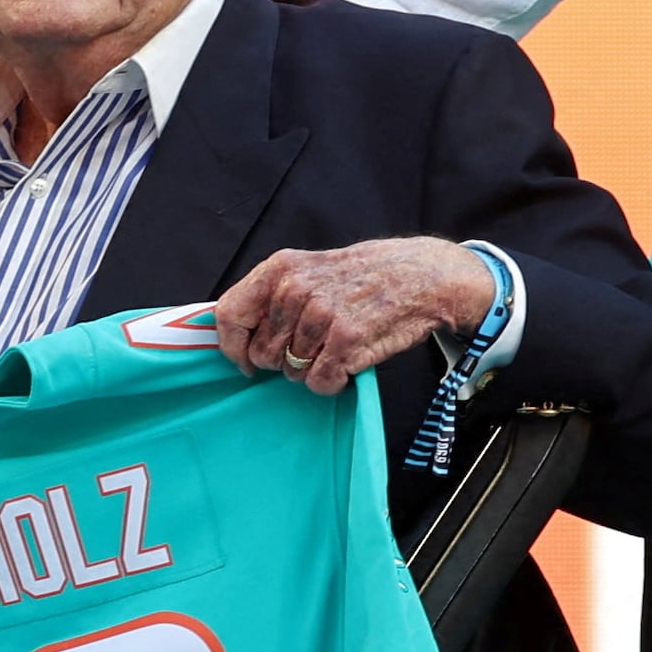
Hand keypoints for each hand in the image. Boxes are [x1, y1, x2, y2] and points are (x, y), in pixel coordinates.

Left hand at [209, 238, 487, 394]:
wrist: (422, 276)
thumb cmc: (364, 276)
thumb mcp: (310, 268)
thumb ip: (272, 294)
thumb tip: (235, 331)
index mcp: (280, 268)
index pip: (229, 314)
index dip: (232, 346)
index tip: (245, 361)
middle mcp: (296, 290)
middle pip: (262, 353)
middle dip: (283, 360)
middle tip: (313, 346)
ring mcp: (321, 315)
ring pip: (291, 373)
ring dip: (312, 370)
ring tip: (337, 347)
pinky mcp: (347, 341)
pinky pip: (319, 383)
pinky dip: (333, 382)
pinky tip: (348, 364)